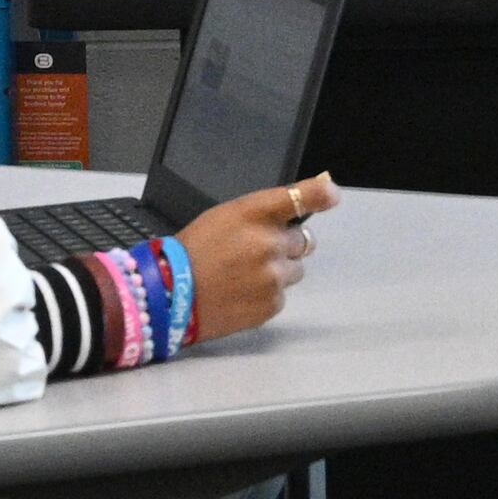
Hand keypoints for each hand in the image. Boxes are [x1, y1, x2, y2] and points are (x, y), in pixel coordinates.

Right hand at [178, 174, 337, 345]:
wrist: (166, 295)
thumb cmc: (192, 253)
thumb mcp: (224, 216)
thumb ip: (263, 211)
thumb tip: (302, 206)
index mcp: (253, 214)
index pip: (300, 196)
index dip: (321, 194)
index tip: (331, 196)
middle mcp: (267, 242)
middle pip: (303, 241)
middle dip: (284, 246)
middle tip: (254, 253)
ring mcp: (271, 275)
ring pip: (295, 270)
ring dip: (277, 271)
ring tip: (243, 276)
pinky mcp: (271, 303)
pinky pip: (281, 295)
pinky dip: (265, 295)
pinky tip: (240, 292)